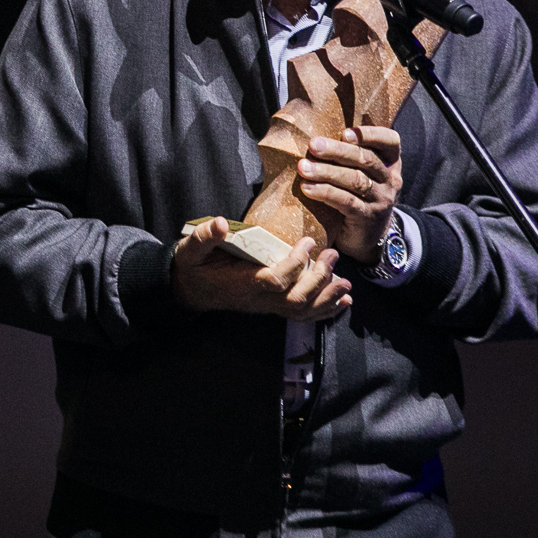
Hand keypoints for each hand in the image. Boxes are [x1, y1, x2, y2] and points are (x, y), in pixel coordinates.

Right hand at [171, 218, 350, 319]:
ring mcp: (267, 306)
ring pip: (303, 311)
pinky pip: (302, 315)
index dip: (295, 264)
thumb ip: (204, 237)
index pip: (275, 280)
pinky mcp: (273, 307)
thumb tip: (219, 222)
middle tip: (333, 255)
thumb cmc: (193, 267)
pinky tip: (342, 302)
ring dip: (327, 298)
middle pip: (296, 299)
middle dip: (319, 280)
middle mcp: (258, 299)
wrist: (191, 290)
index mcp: (241, 283)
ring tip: (346, 282)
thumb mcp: (191, 249)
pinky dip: (325, 310)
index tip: (308, 242)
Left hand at [298, 126, 402, 262]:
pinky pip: (347, 202)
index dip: (370, 134)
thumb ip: (347, 152)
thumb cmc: (357, 192)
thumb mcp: (360, 170)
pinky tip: (307, 188)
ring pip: (355, 180)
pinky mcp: (367, 217)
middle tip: (313, 144)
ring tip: (303, 167)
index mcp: (390, 161)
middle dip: (337, 151)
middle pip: (366, 159)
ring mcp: (381, 199)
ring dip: (326, 172)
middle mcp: (390, 178)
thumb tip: (313, 133)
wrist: (366, 234)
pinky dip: (325, 193)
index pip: (390, 141)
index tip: (345, 132)